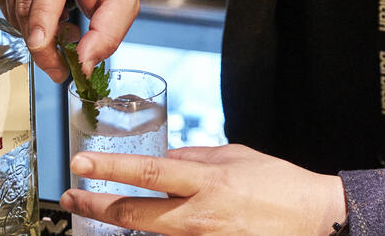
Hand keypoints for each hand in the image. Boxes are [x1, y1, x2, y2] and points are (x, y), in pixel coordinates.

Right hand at [0, 0, 138, 81]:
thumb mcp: (124, 0)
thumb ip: (108, 33)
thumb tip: (83, 62)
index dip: (43, 17)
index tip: (39, 45)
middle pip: (28, 6)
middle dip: (44, 45)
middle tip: (63, 60)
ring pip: (15, 11)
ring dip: (37, 32)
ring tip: (63, 22)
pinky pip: (6, 7)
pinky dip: (26, 21)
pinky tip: (46, 11)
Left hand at [60, 144, 346, 234]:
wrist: (313, 219)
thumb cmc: (276, 183)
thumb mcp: (235, 155)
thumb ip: (195, 157)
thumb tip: (164, 158)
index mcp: (206, 181)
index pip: (147, 172)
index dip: (110, 168)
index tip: (81, 163)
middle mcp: (199, 216)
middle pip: (134, 215)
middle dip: (96, 206)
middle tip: (71, 198)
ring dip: (121, 225)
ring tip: (101, 213)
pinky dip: (155, 235)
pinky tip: (147, 226)